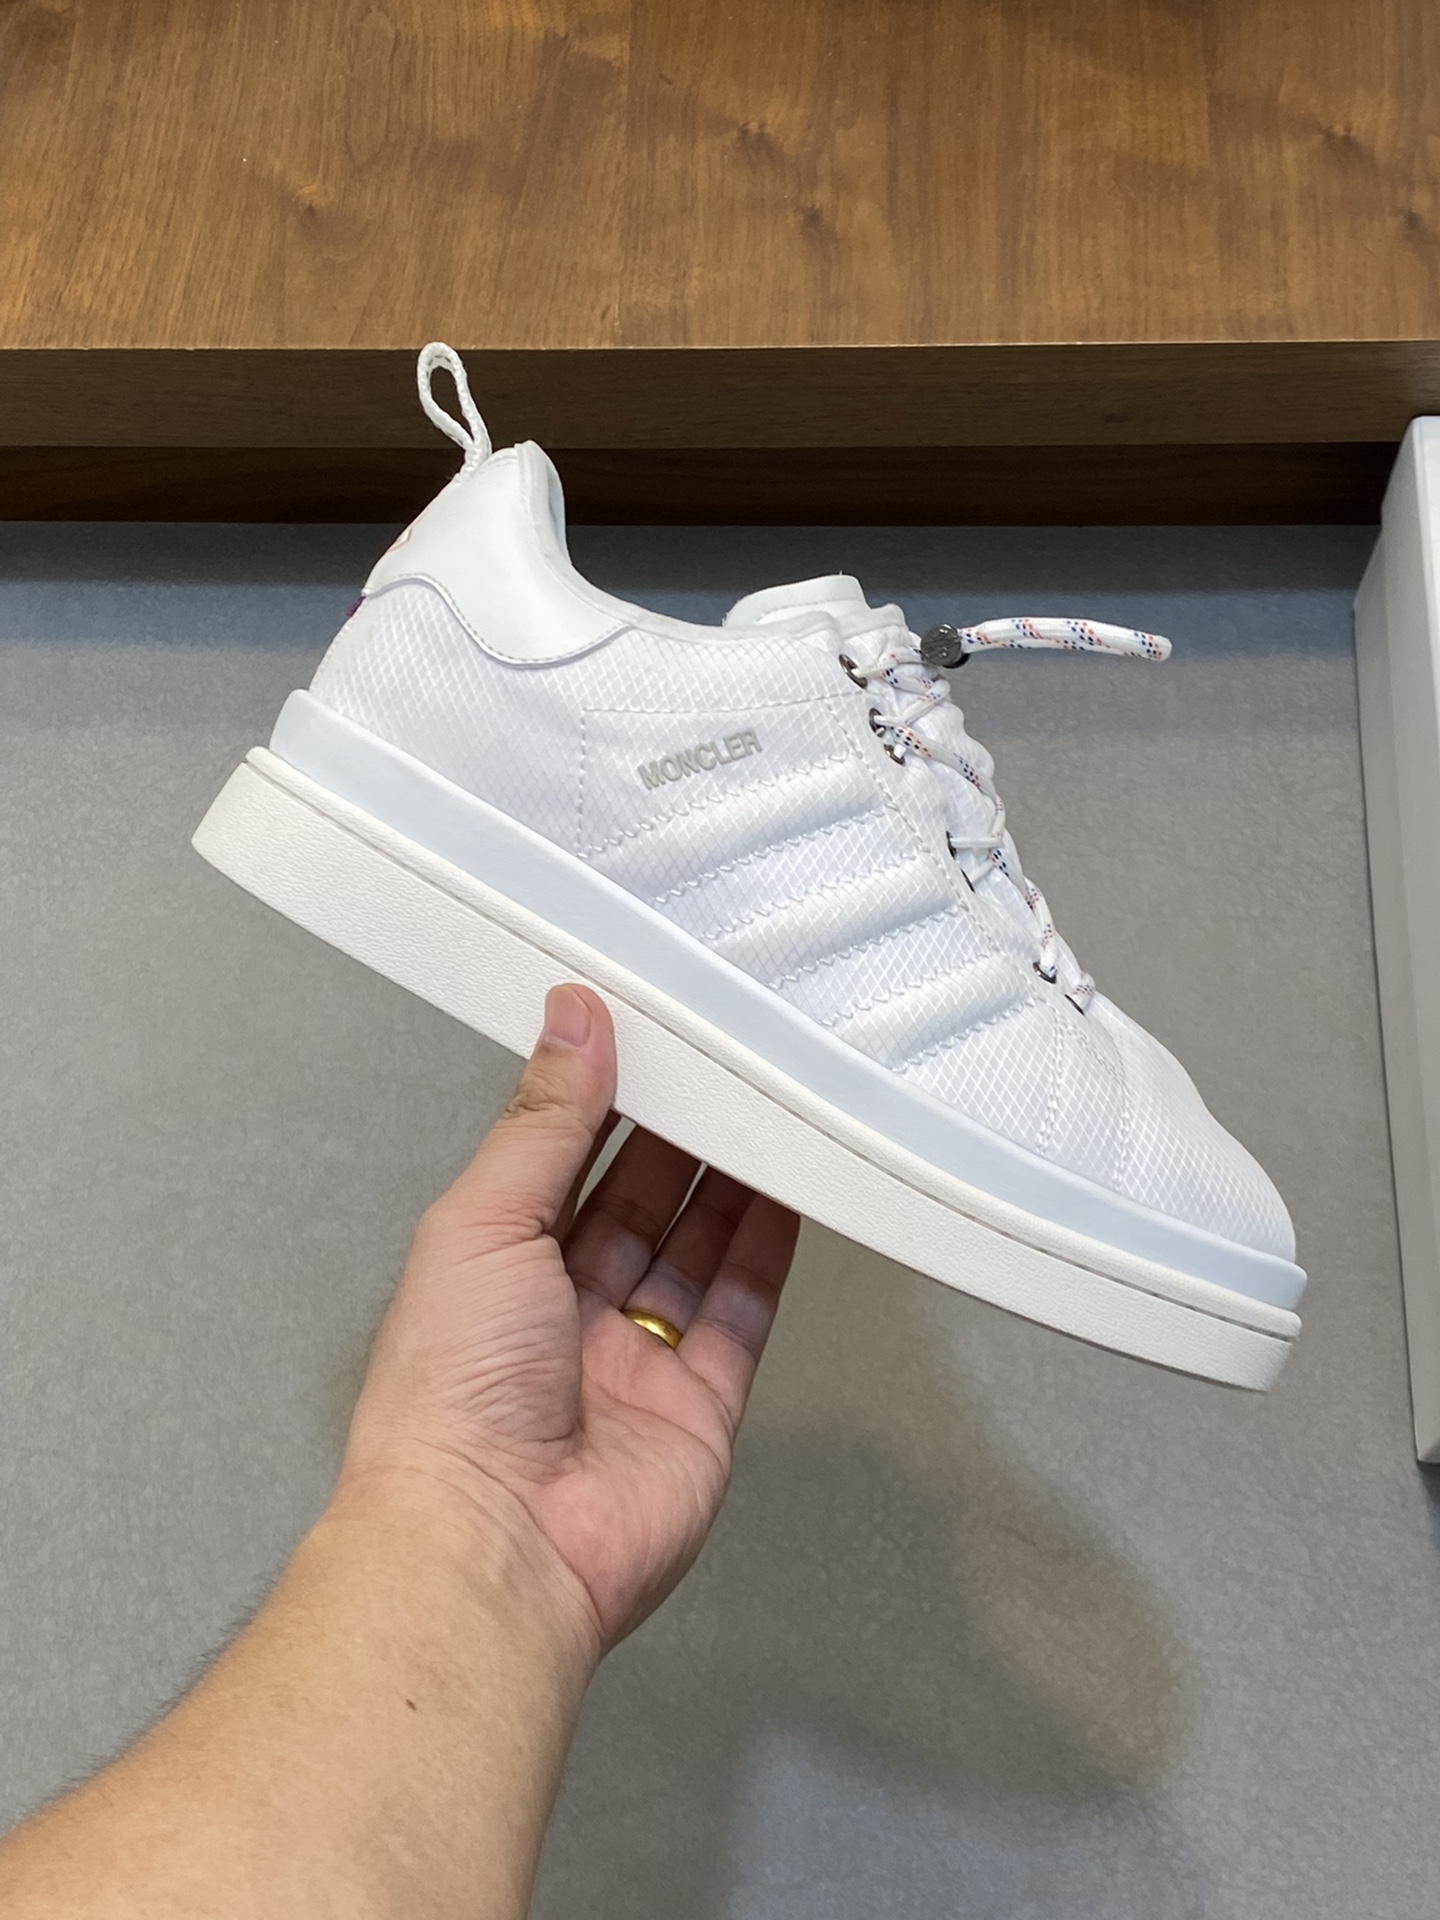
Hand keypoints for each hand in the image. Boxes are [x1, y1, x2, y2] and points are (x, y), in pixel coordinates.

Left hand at [338, 985, 799, 1651]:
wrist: (496, 1542)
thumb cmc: (450, 1397)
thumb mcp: (482, 1223)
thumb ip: (542, 1123)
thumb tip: (569, 1021)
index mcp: (492, 1269)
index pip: (560, 1163)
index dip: (603, 1101)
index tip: (646, 1038)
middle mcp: (561, 1315)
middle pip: (636, 1203)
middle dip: (677, 1136)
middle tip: (722, 1067)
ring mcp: (634, 1362)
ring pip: (695, 1251)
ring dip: (731, 1183)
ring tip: (767, 1110)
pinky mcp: (698, 1407)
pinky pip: (741, 1314)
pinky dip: (768, 1254)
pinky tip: (790, 1195)